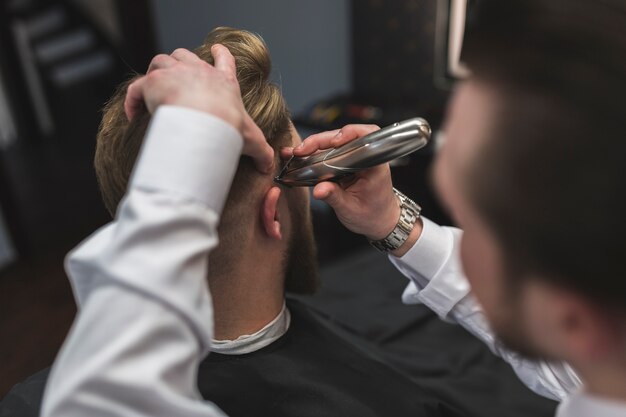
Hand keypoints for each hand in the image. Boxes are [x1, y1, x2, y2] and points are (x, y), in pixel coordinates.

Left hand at [124, 46, 273, 172]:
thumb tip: (268, 168)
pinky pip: (136, 86)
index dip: (221, 54)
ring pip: (160, 60)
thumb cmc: (229, 128)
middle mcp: (198, 72)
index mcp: (223, 82)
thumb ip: (262, 153)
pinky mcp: (152, 82)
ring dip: (155, 73)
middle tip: (175, 77)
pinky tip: (133, 115)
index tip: (217, 49)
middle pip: (185, 55)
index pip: (225, 61)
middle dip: (179, 62)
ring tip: (153, 91)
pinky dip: (132, 99)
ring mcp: (174, 73)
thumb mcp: (251, 140)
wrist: (205, 123)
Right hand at [282, 124, 400, 240]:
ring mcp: (353, 158)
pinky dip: (314, 154)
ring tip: (296, 152)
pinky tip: (300, 156)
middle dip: (320, 141)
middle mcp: (365, 157)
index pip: (366, 137)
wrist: (378, 221)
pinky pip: (328, 153)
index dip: (350, 134)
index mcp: (375, 164)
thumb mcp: (351, 209)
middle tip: (302, 150)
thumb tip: (319, 190)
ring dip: (314, 146)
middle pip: (343, 138)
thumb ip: (335, 197)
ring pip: (333, 143)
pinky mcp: (343, 163)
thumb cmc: (372, 215)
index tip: (335, 142)